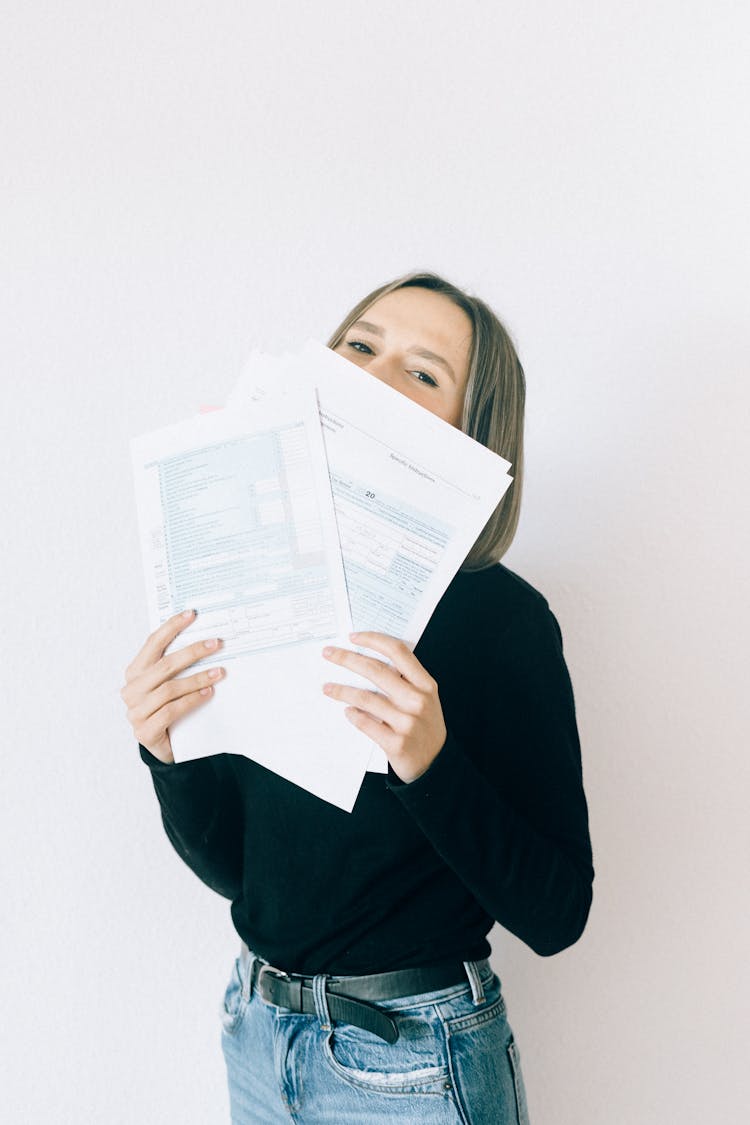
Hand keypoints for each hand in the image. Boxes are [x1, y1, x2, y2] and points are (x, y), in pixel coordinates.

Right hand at [121, 610, 223, 763]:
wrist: (163, 745)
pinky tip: (208, 694)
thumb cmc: (167, 708)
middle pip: (165, 665)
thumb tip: (204, 639)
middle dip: (193, 652)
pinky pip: (171, 711)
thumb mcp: (169, 684)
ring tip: (218, 673)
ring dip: (197, 679)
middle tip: (216, 644)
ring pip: (169, 689)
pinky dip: (192, 701)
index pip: (152, 643)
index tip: (191, 614)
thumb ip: (175, 666)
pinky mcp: (145, 732)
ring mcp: (136, 712)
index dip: (171, 627)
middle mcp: (132, 689)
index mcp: (135, 672)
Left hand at [322, 632, 446, 783]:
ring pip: (366, 698)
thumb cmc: (425, 726)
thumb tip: (368, 660)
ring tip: (328, 687)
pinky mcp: (396, 743)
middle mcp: (417, 700)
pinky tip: (347, 711)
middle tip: (330, 653)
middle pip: (377, 671)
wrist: (436, 763)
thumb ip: (405, 680)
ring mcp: (407, 722)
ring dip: (342, 691)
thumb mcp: (425, 698)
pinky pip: (366, 724)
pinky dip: (353, 715)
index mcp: (425, 684)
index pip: (398, 652)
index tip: (354, 637)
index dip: (374, 640)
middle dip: (348, 659)